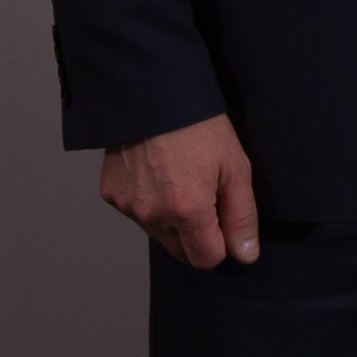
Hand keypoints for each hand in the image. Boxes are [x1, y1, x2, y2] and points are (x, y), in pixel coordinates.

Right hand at [100, 114, 258, 267]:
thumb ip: (241, 216)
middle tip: (207, 197)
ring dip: (173, 220)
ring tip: (181, 179)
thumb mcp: (235, 168)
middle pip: (181, 251)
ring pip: (158, 233)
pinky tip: (158, 174)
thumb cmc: (200, 128)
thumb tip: (245, 255)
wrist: (151, 97)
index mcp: (186, 211)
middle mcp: (152, 215)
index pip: (206, 259)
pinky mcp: (111, 195)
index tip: (226, 220)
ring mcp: (127, 207)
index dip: (222, 245)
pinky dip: (150, 203)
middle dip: (198, 236)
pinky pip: (137, 214)